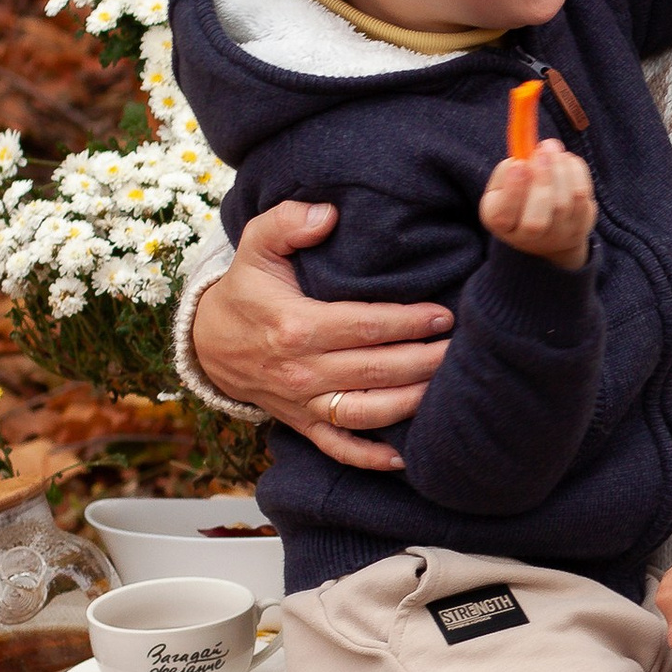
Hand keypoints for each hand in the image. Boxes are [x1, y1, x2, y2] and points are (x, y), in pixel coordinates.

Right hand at [190, 199, 450, 469]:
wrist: (208, 342)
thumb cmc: (246, 290)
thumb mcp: (256, 246)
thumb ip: (287, 222)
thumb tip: (327, 213)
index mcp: (295, 325)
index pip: (365, 326)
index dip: (408, 322)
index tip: (443, 315)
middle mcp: (300, 370)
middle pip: (375, 371)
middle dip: (424, 361)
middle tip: (462, 349)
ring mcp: (302, 402)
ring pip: (365, 412)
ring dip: (409, 404)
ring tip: (446, 389)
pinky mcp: (302, 424)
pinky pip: (339, 448)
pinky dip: (370, 458)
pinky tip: (405, 456)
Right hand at [480, 143, 595, 268]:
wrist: (546, 230)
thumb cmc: (518, 199)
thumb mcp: (502, 187)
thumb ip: (507, 171)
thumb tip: (524, 157)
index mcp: (502, 226)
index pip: (503, 216)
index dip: (513, 190)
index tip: (520, 164)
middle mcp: (529, 238)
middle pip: (536, 219)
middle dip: (542, 180)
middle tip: (544, 149)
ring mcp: (558, 235)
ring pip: (564, 204)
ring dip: (561, 169)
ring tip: (554, 148)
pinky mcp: (580, 227)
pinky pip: (583, 197)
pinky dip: (577, 172)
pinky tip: (567, 159)